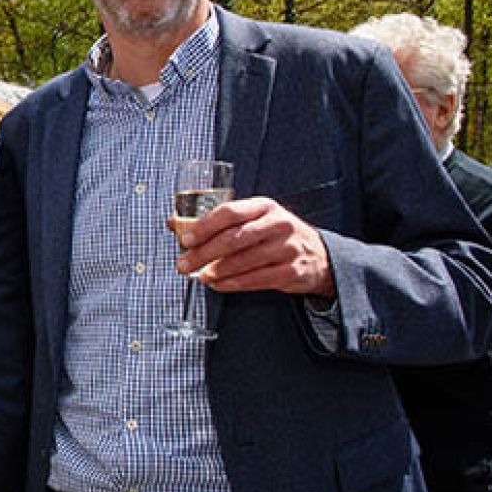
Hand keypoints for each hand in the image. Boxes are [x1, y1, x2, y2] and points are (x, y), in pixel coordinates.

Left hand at [173, 196, 333, 297]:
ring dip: (216, 271)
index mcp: (263, 206)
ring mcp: (287, 248)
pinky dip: (233, 284)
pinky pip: (257, 280)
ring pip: (244, 261)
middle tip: (183, 264)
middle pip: (233, 238)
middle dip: (203, 253)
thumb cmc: (274, 235)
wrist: (319, 255)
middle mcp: (277, 224)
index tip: (184, 239)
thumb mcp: (252, 220)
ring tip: (199, 276)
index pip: (229, 212)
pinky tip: (218, 285)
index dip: (204, 226)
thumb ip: (215, 221)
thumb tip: (173, 222)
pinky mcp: (292, 271)